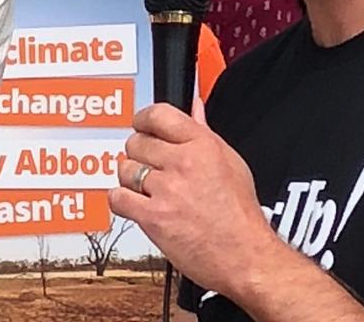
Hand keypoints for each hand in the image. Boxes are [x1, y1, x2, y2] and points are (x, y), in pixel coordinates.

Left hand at [109, 100, 286, 297]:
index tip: (142, 125)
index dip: (144, 119)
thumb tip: (195, 108)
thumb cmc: (241, 215)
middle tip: (148, 165)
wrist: (244, 255)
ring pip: (125, 169)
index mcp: (203, 145)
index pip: (158, 115)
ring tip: (146, 188)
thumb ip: (205, 132)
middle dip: (139, 152)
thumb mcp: (231, 162)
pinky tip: (134, 203)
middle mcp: (183, 163)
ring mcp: (167, 190)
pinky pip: (118, 198)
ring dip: (130, 178)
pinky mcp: (153, 217)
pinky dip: (121, 200)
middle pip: (137, 142)